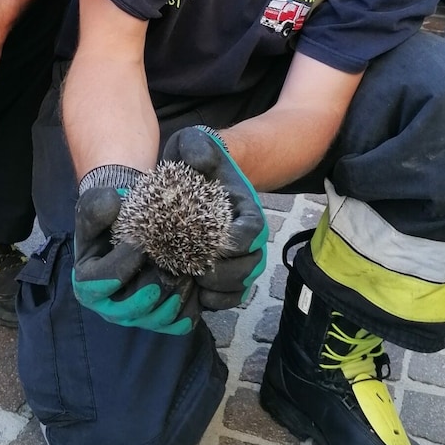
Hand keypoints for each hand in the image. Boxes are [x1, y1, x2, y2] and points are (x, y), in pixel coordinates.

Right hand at [72, 181, 198, 334]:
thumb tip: (111, 204)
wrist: (130, 234)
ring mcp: (137, 319)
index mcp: (88, 286)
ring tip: (185, 263)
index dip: (126, 260)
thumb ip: (95, 206)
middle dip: (158, 275)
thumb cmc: (107, 223)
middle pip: (139, 303)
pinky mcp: (161, 323)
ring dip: (178, 288)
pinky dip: (191, 303)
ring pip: (162, 315)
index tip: (141, 241)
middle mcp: (111, 310)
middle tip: (171, 252)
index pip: (107, 280)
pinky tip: (193, 280)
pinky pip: (181, 322)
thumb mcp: (93, 209)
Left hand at [161, 126, 267, 309]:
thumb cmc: (194, 159)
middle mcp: (246, 235)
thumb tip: (203, 163)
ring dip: (220, 290)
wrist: (191, 175)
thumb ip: (198, 146)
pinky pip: (229, 296)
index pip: (253, 230)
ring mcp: (237, 255)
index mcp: (244, 206)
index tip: (213, 245)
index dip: (238, 242)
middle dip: (226, 273)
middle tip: (197, 272)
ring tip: (194, 286)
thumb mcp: (192, 143)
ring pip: (241, 284)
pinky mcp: (222, 270)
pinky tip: (196, 297)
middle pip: (250, 264)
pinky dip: (217, 301)